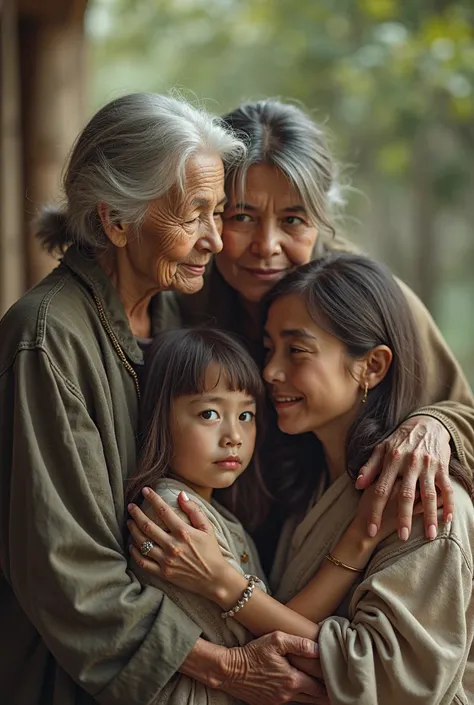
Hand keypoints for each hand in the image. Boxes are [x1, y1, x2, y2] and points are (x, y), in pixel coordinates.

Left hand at [127, 487, 228, 598]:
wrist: (214, 579)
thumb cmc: (211, 551)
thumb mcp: (207, 528)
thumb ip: (194, 510)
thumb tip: (181, 494)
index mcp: (183, 532)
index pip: (163, 510)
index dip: (152, 498)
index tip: (145, 490)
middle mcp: (172, 545)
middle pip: (147, 526)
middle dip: (136, 513)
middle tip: (131, 506)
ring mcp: (166, 560)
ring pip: (142, 543)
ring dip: (133, 530)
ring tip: (129, 522)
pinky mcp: (163, 573)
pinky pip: (143, 562)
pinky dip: (134, 552)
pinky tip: (132, 544)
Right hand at [219, 632, 325, 703]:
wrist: (230, 670)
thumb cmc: (252, 653)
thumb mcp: (275, 640)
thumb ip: (298, 644)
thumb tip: (318, 649)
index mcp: (292, 680)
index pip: (320, 688)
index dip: (329, 683)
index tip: (336, 677)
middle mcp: (288, 695)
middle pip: (315, 700)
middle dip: (325, 694)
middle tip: (334, 686)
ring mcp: (278, 702)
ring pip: (303, 703)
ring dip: (312, 696)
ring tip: (320, 687)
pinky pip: (289, 703)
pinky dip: (298, 698)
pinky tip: (298, 689)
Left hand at [355, 416, 453, 540]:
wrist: (426, 423)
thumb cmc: (400, 439)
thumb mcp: (381, 449)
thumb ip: (370, 467)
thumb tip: (358, 485)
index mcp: (392, 460)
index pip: (381, 489)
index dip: (375, 510)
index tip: (370, 529)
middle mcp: (409, 463)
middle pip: (405, 494)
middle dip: (404, 517)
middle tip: (402, 537)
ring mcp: (427, 465)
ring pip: (428, 495)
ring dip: (429, 516)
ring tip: (429, 535)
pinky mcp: (442, 467)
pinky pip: (446, 488)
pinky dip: (448, 504)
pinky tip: (447, 520)